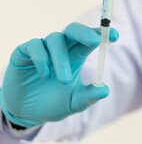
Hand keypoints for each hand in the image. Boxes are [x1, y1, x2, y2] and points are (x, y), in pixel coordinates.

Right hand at [0, 23, 118, 127]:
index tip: (116, 35)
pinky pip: (34, 46)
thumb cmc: (53, 103)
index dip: (101, 35)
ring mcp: (43, 49)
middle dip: (85, 33)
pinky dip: (42, 58)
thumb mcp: (74, 103)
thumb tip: (105, 90)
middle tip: (94, 41)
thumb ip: (88, 97)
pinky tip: (45, 74)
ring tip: (65, 81)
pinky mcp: (24, 53)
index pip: (90, 40)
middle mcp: (61, 49)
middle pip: (74, 30)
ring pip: (55, 40)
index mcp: (76, 56)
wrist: (25, 113)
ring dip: (62, 59)